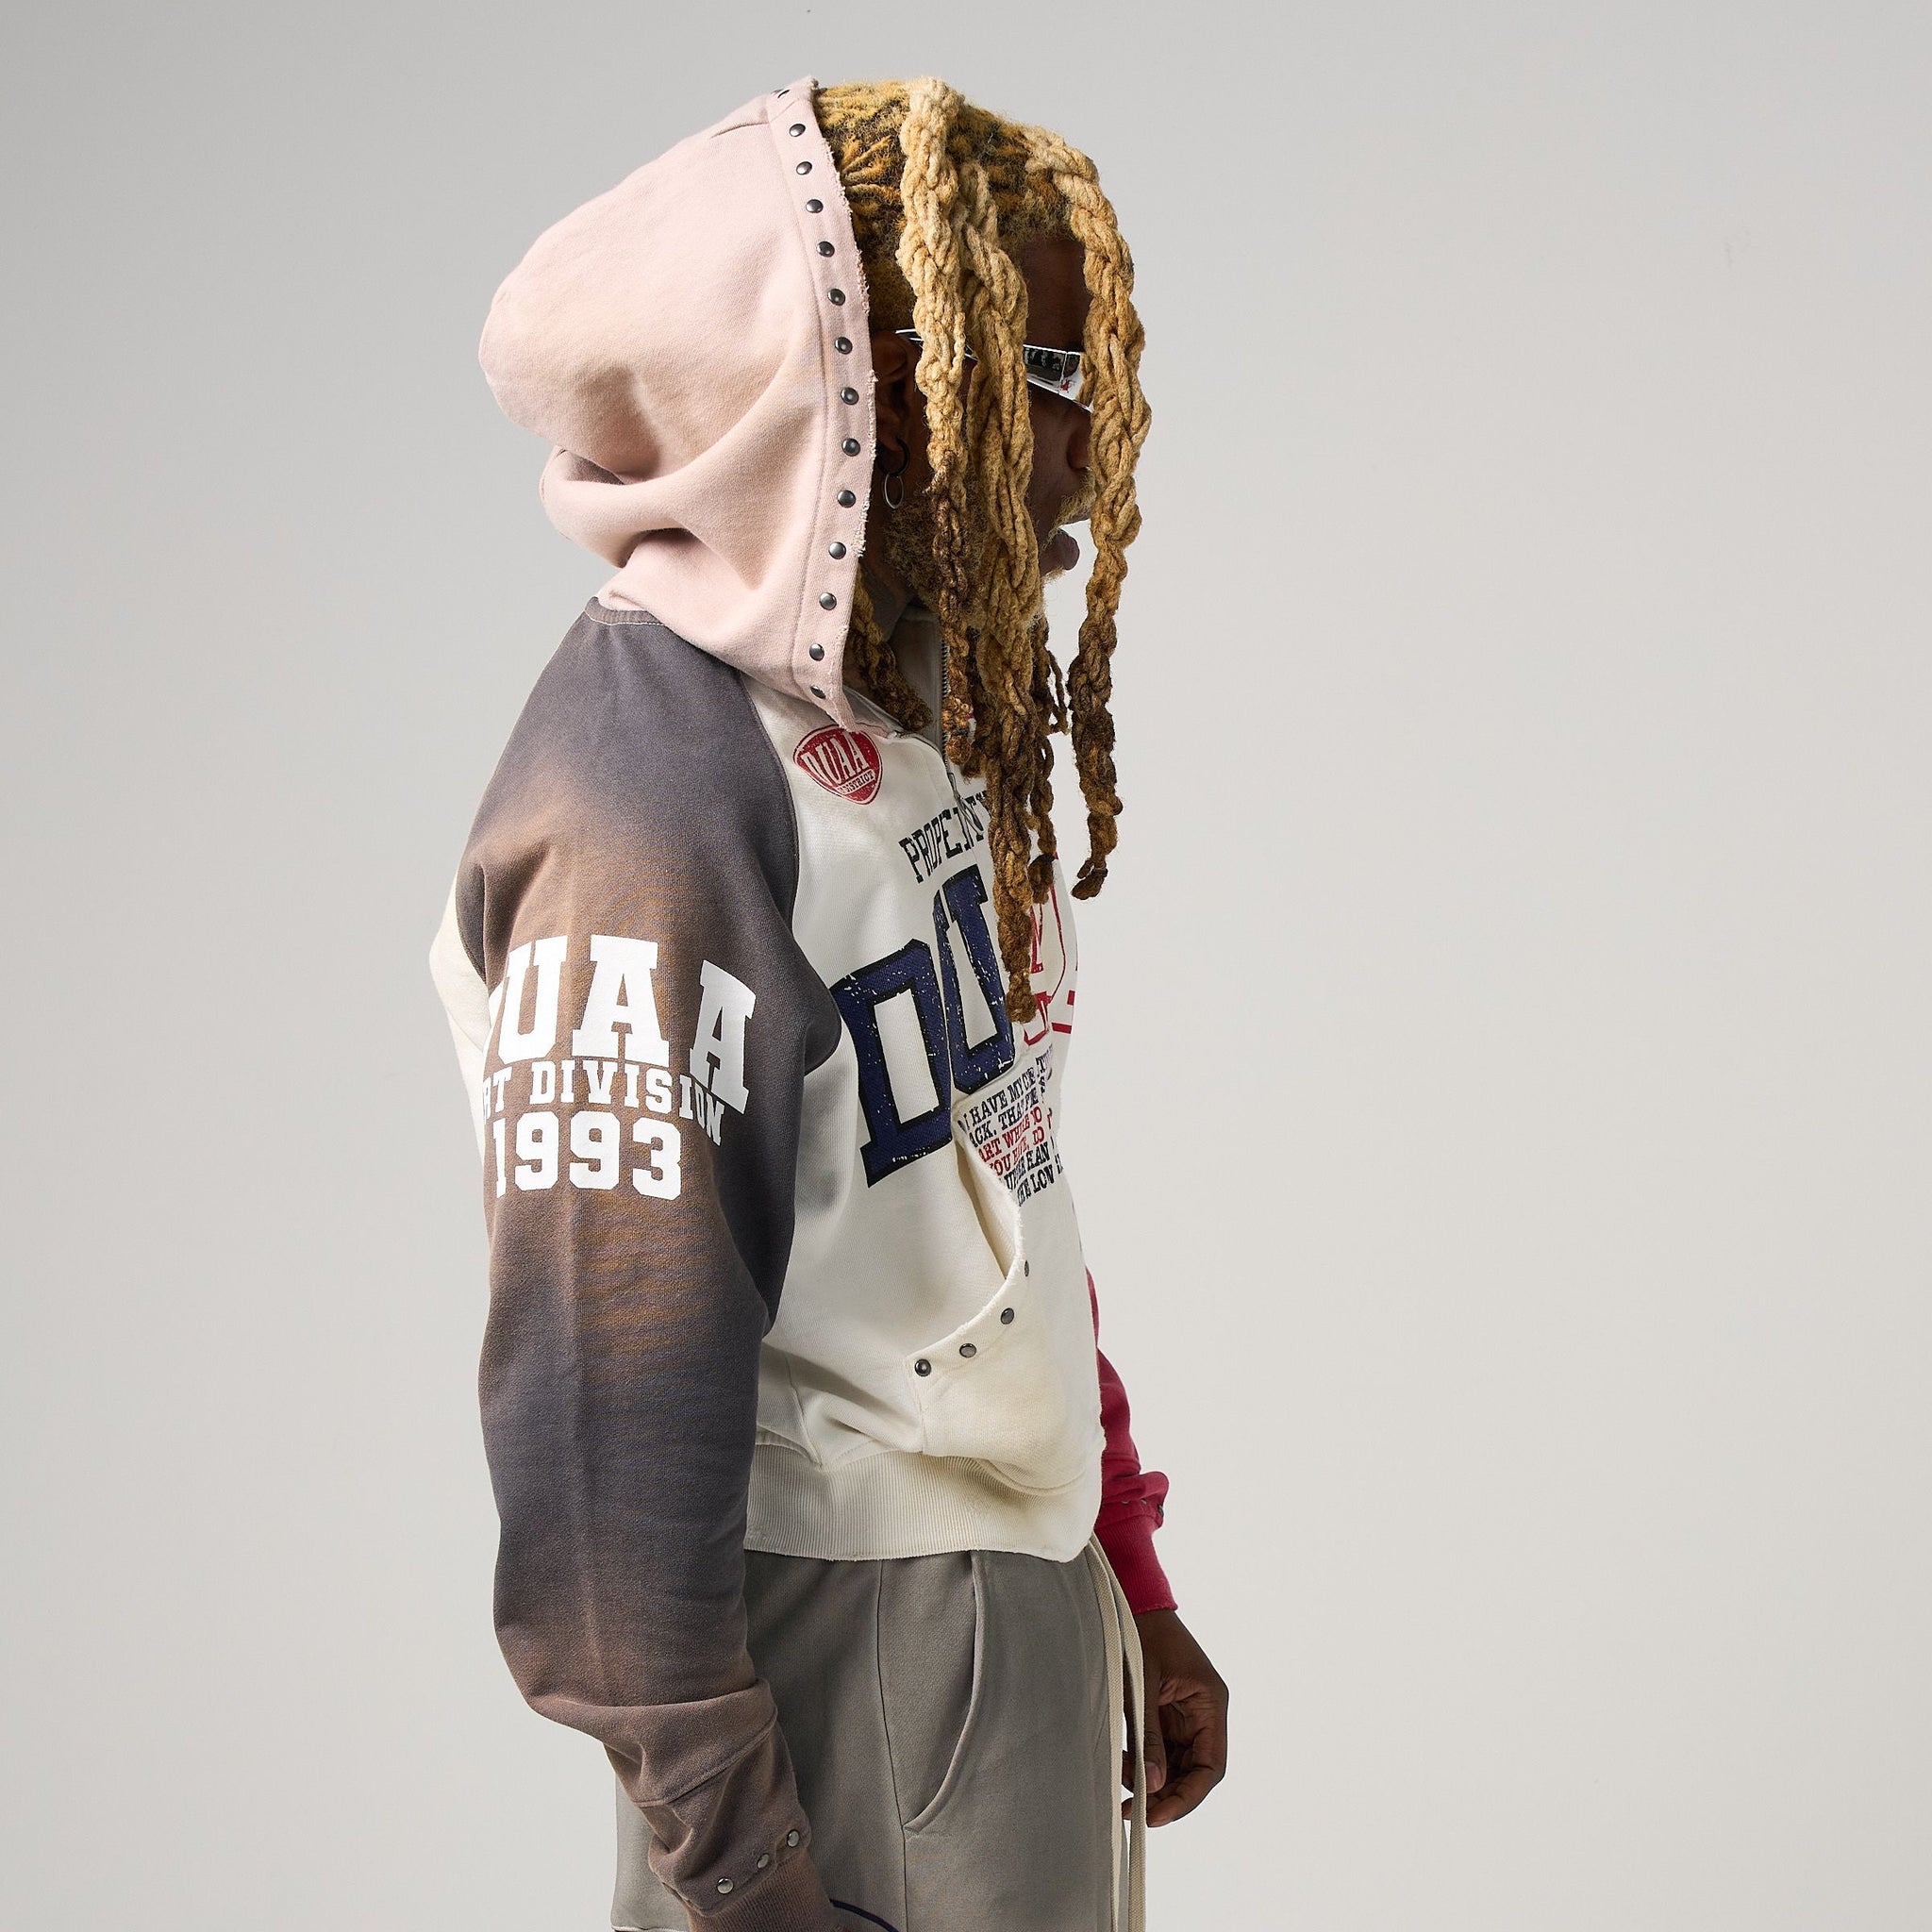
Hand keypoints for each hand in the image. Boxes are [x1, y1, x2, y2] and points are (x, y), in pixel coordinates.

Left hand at [1125, 1609, 1227, 1825]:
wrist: (1134, 1602)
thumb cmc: (1141, 1634)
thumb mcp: (1143, 1686)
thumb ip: (1149, 1736)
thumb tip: (1153, 1785)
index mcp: (1211, 1703)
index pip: (1210, 1766)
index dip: (1188, 1796)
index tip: (1159, 1815)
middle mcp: (1205, 1714)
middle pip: (1194, 1772)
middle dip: (1166, 1795)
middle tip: (1133, 1812)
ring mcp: (1187, 1715)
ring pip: (1177, 1765)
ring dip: (1152, 1781)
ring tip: (1121, 1786)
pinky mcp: (1169, 1714)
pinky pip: (1162, 1750)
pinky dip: (1144, 1762)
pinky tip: (1122, 1764)